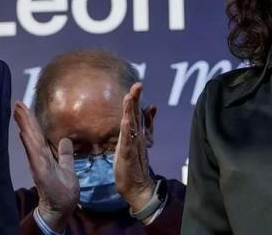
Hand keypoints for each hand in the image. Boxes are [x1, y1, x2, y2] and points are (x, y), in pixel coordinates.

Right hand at [14, 102, 77, 230]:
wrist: (61, 209)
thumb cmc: (63, 191)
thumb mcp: (67, 168)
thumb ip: (65, 154)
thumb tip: (65, 139)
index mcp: (45, 156)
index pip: (37, 134)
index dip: (30, 120)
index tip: (23, 106)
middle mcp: (39, 157)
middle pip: (32, 134)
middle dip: (25, 118)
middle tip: (17, 102)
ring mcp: (38, 164)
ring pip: (31, 140)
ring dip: (25, 126)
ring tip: (18, 111)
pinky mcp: (40, 172)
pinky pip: (34, 154)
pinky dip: (28, 143)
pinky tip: (23, 132)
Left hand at [115, 82, 155, 211]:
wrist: (138, 188)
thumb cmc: (134, 166)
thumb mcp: (135, 144)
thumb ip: (140, 129)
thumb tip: (145, 112)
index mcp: (136, 135)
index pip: (137, 114)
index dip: (136, 100)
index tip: (138, 86)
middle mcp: (136, 138)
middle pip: (136, 115)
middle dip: (136, 99)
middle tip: (138, 84)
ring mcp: (134, 146)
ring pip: (132, 125)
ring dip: (131, 111)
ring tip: (130, 97)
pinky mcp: (129, 156)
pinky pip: (129, 141)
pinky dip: (128, 130)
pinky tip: (126, 121)